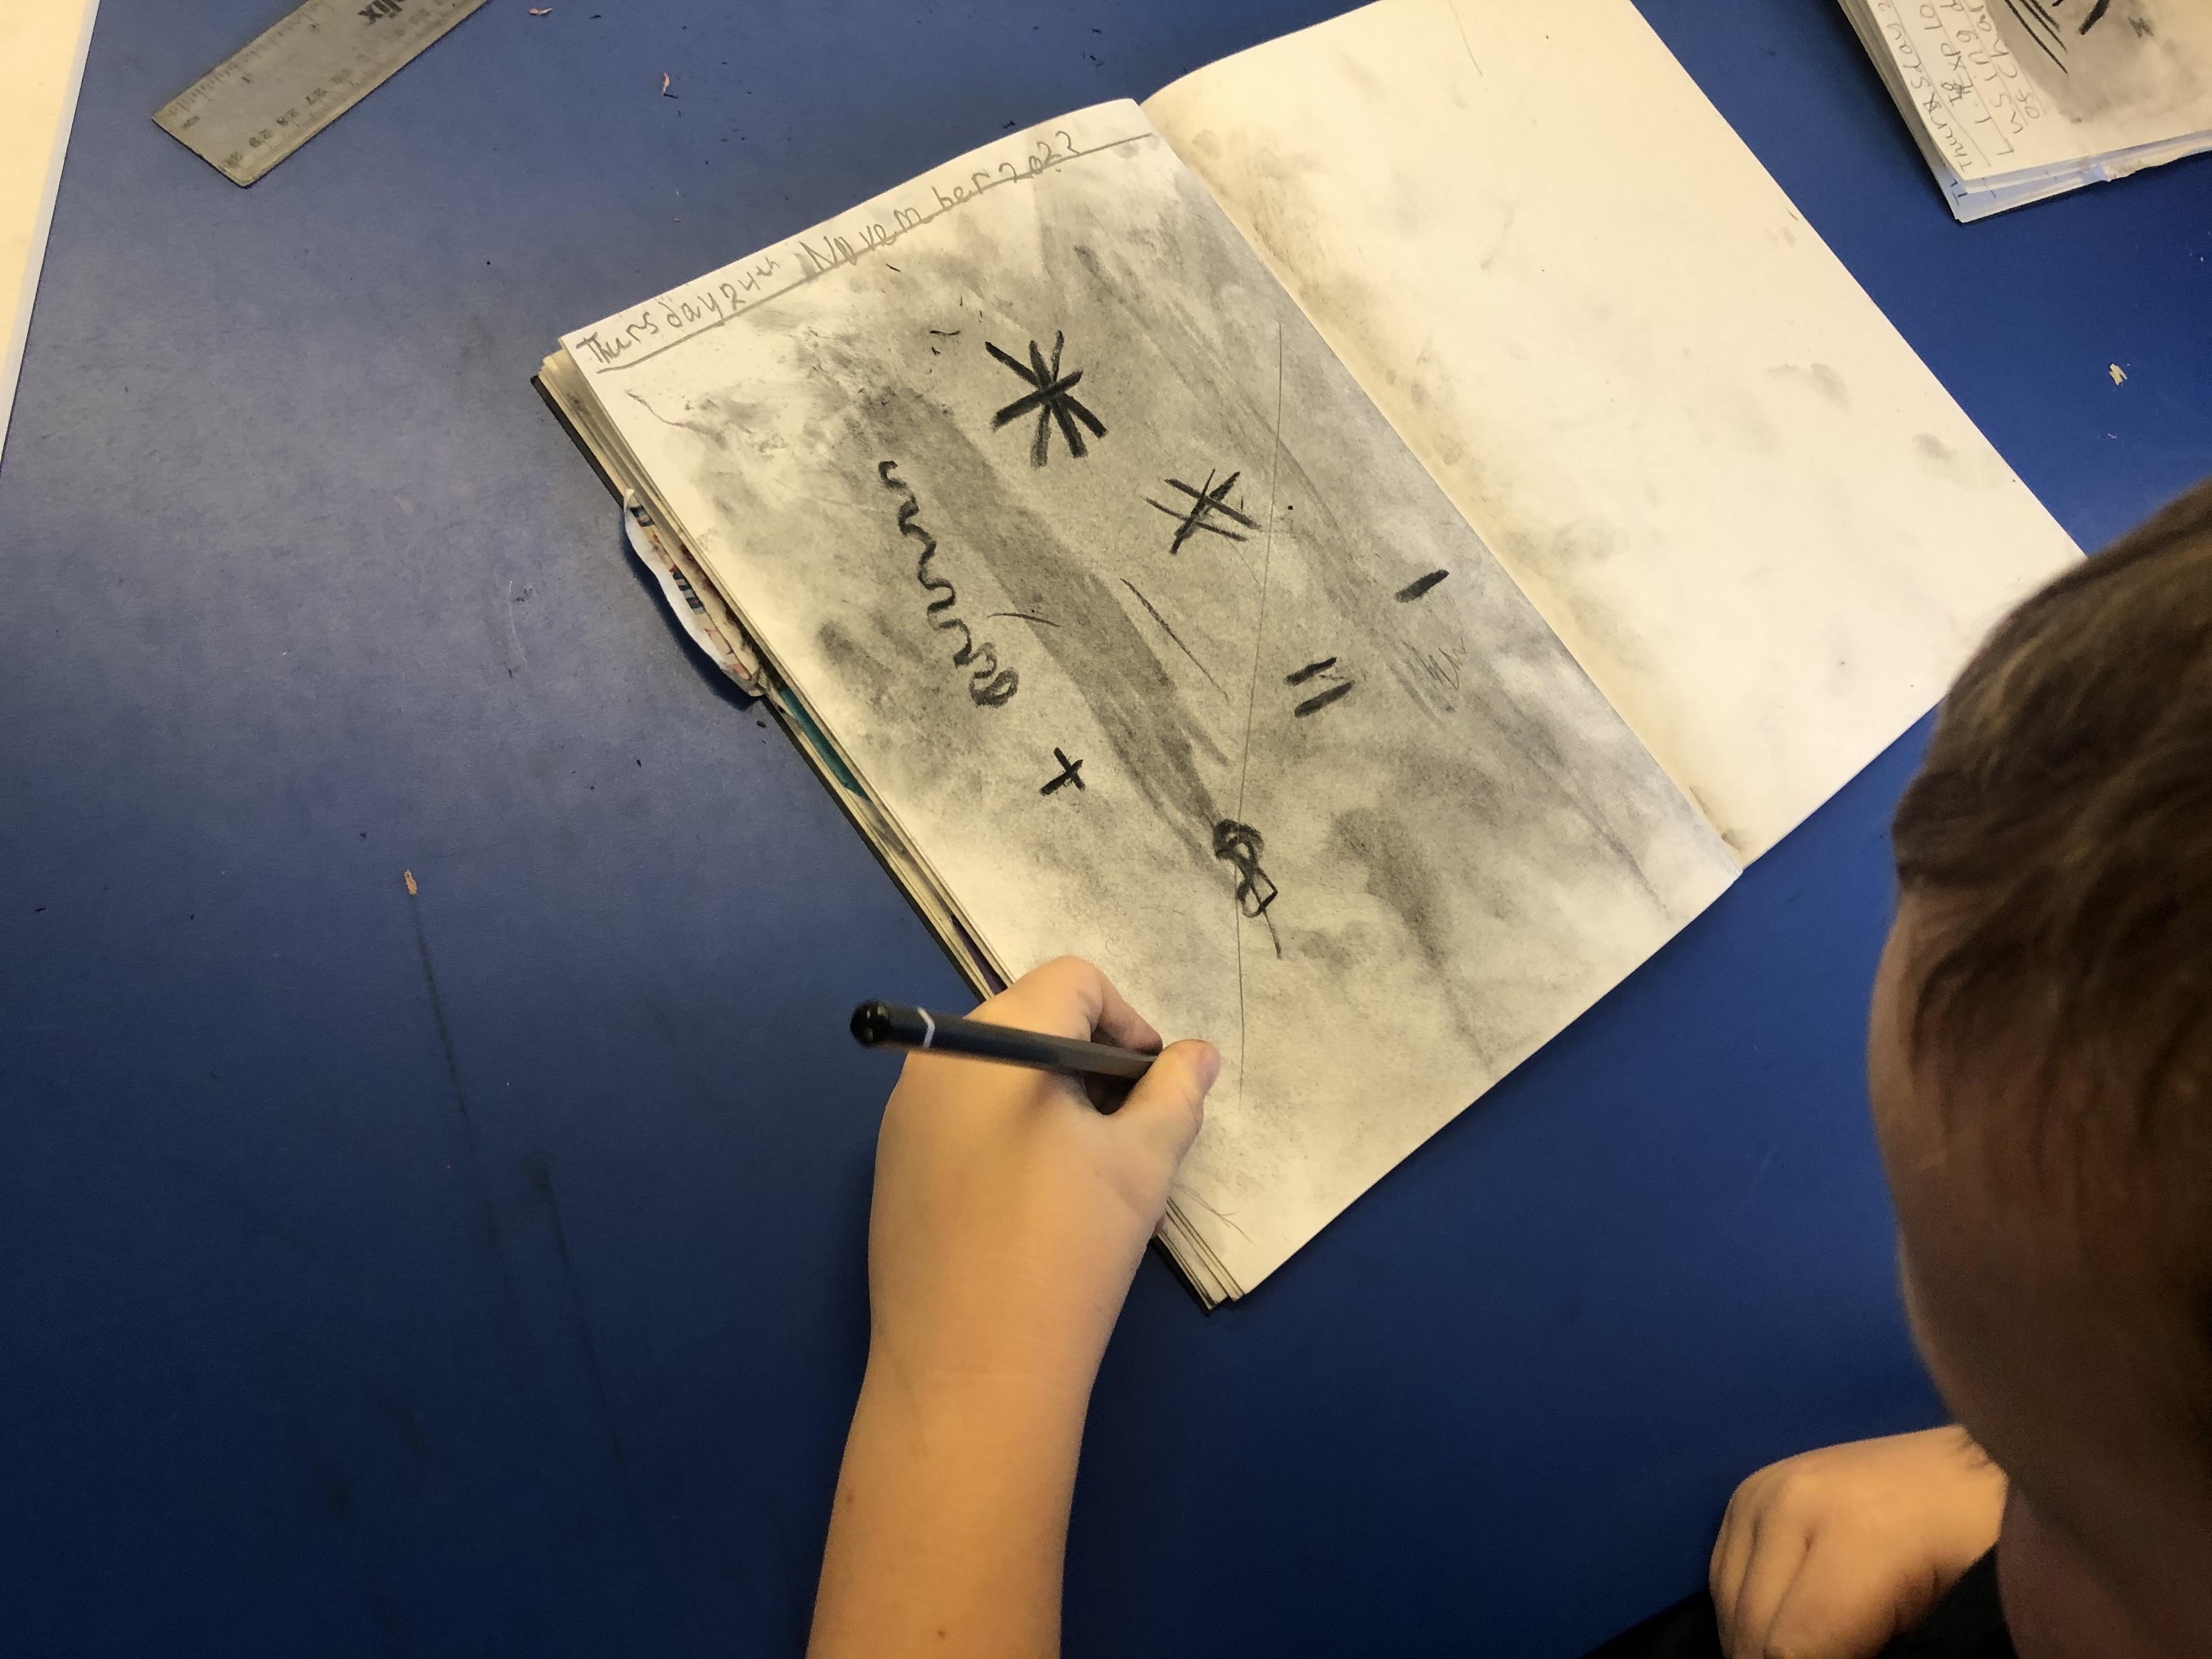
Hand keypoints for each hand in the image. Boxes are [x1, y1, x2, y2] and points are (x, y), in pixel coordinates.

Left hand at [864, 956, 1219, 1403]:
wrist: (971, 1372)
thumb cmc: (1068, 1252)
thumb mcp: (1143, 1163)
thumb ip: (1175, 1093)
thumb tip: (1196, 1055)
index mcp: (996, 1041)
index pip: (1072, 982)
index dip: (1126, 1022)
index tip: (1150, 1088)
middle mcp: (936, 1062)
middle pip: (1029, 1015)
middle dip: (1089, 1058)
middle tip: (1127, 1129)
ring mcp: (904, 1115)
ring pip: (992, 1070)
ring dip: (1049, 1096)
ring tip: (1086, 1171)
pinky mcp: (892, 1166)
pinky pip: (959, 1116)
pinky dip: (1005, 1131)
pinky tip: (1033, 1203)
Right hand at [1710, 1426, 2005, 1658]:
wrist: (1970, 1471)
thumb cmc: (1983, 1552)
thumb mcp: (1952, 1618)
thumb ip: (1895, 1654)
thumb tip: (1827, 1658)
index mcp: (1853, 1534)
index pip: (1793, 1648)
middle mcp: (1789, 1503)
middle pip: (1753, 1631)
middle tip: (1841, 1657)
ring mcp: (1762, 1491)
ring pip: (1728, 1606)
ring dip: (1760, 1645)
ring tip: (1814, 1650)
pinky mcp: (1748, 1489)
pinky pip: (1722, 1575)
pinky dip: (1747, 1613)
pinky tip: (1786, 1626)